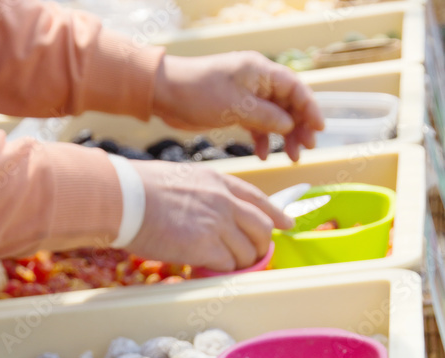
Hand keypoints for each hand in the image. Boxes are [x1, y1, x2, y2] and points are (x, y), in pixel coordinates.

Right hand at [126, 160, 292, 271]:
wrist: (126, 197)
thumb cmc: (141, 189)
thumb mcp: (182, 179)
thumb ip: (203, 195)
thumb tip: (208, 215)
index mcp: (219, 181)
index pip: (258, 199)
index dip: (276, 214)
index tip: (285, 224)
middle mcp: (224, 201)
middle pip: (261, 228)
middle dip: (262, 246)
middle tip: (255, 256)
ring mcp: (217, 223)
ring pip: (247, 251)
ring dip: (241, 263)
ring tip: (229, 267)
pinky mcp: (205, 246)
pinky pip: (228, 265)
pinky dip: (223, 271)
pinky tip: (212, 270)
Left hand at [152, 51, 324, 161]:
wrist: (167, 94)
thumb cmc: (198, 92)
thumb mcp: (236, 106)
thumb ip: (265, 117)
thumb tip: (289, 126)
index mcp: (261, 72)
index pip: (296, 88)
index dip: (310, 108)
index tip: (318, 130)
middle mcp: (257, 82)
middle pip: (289, 104)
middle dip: (299, 127)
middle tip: (304, 150)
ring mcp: (247, 97)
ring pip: (275, 117)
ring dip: (284, 137)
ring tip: (291, 157)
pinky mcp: (236, 111)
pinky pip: (258, 125)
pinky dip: (263, 140)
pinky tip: (263, 155)